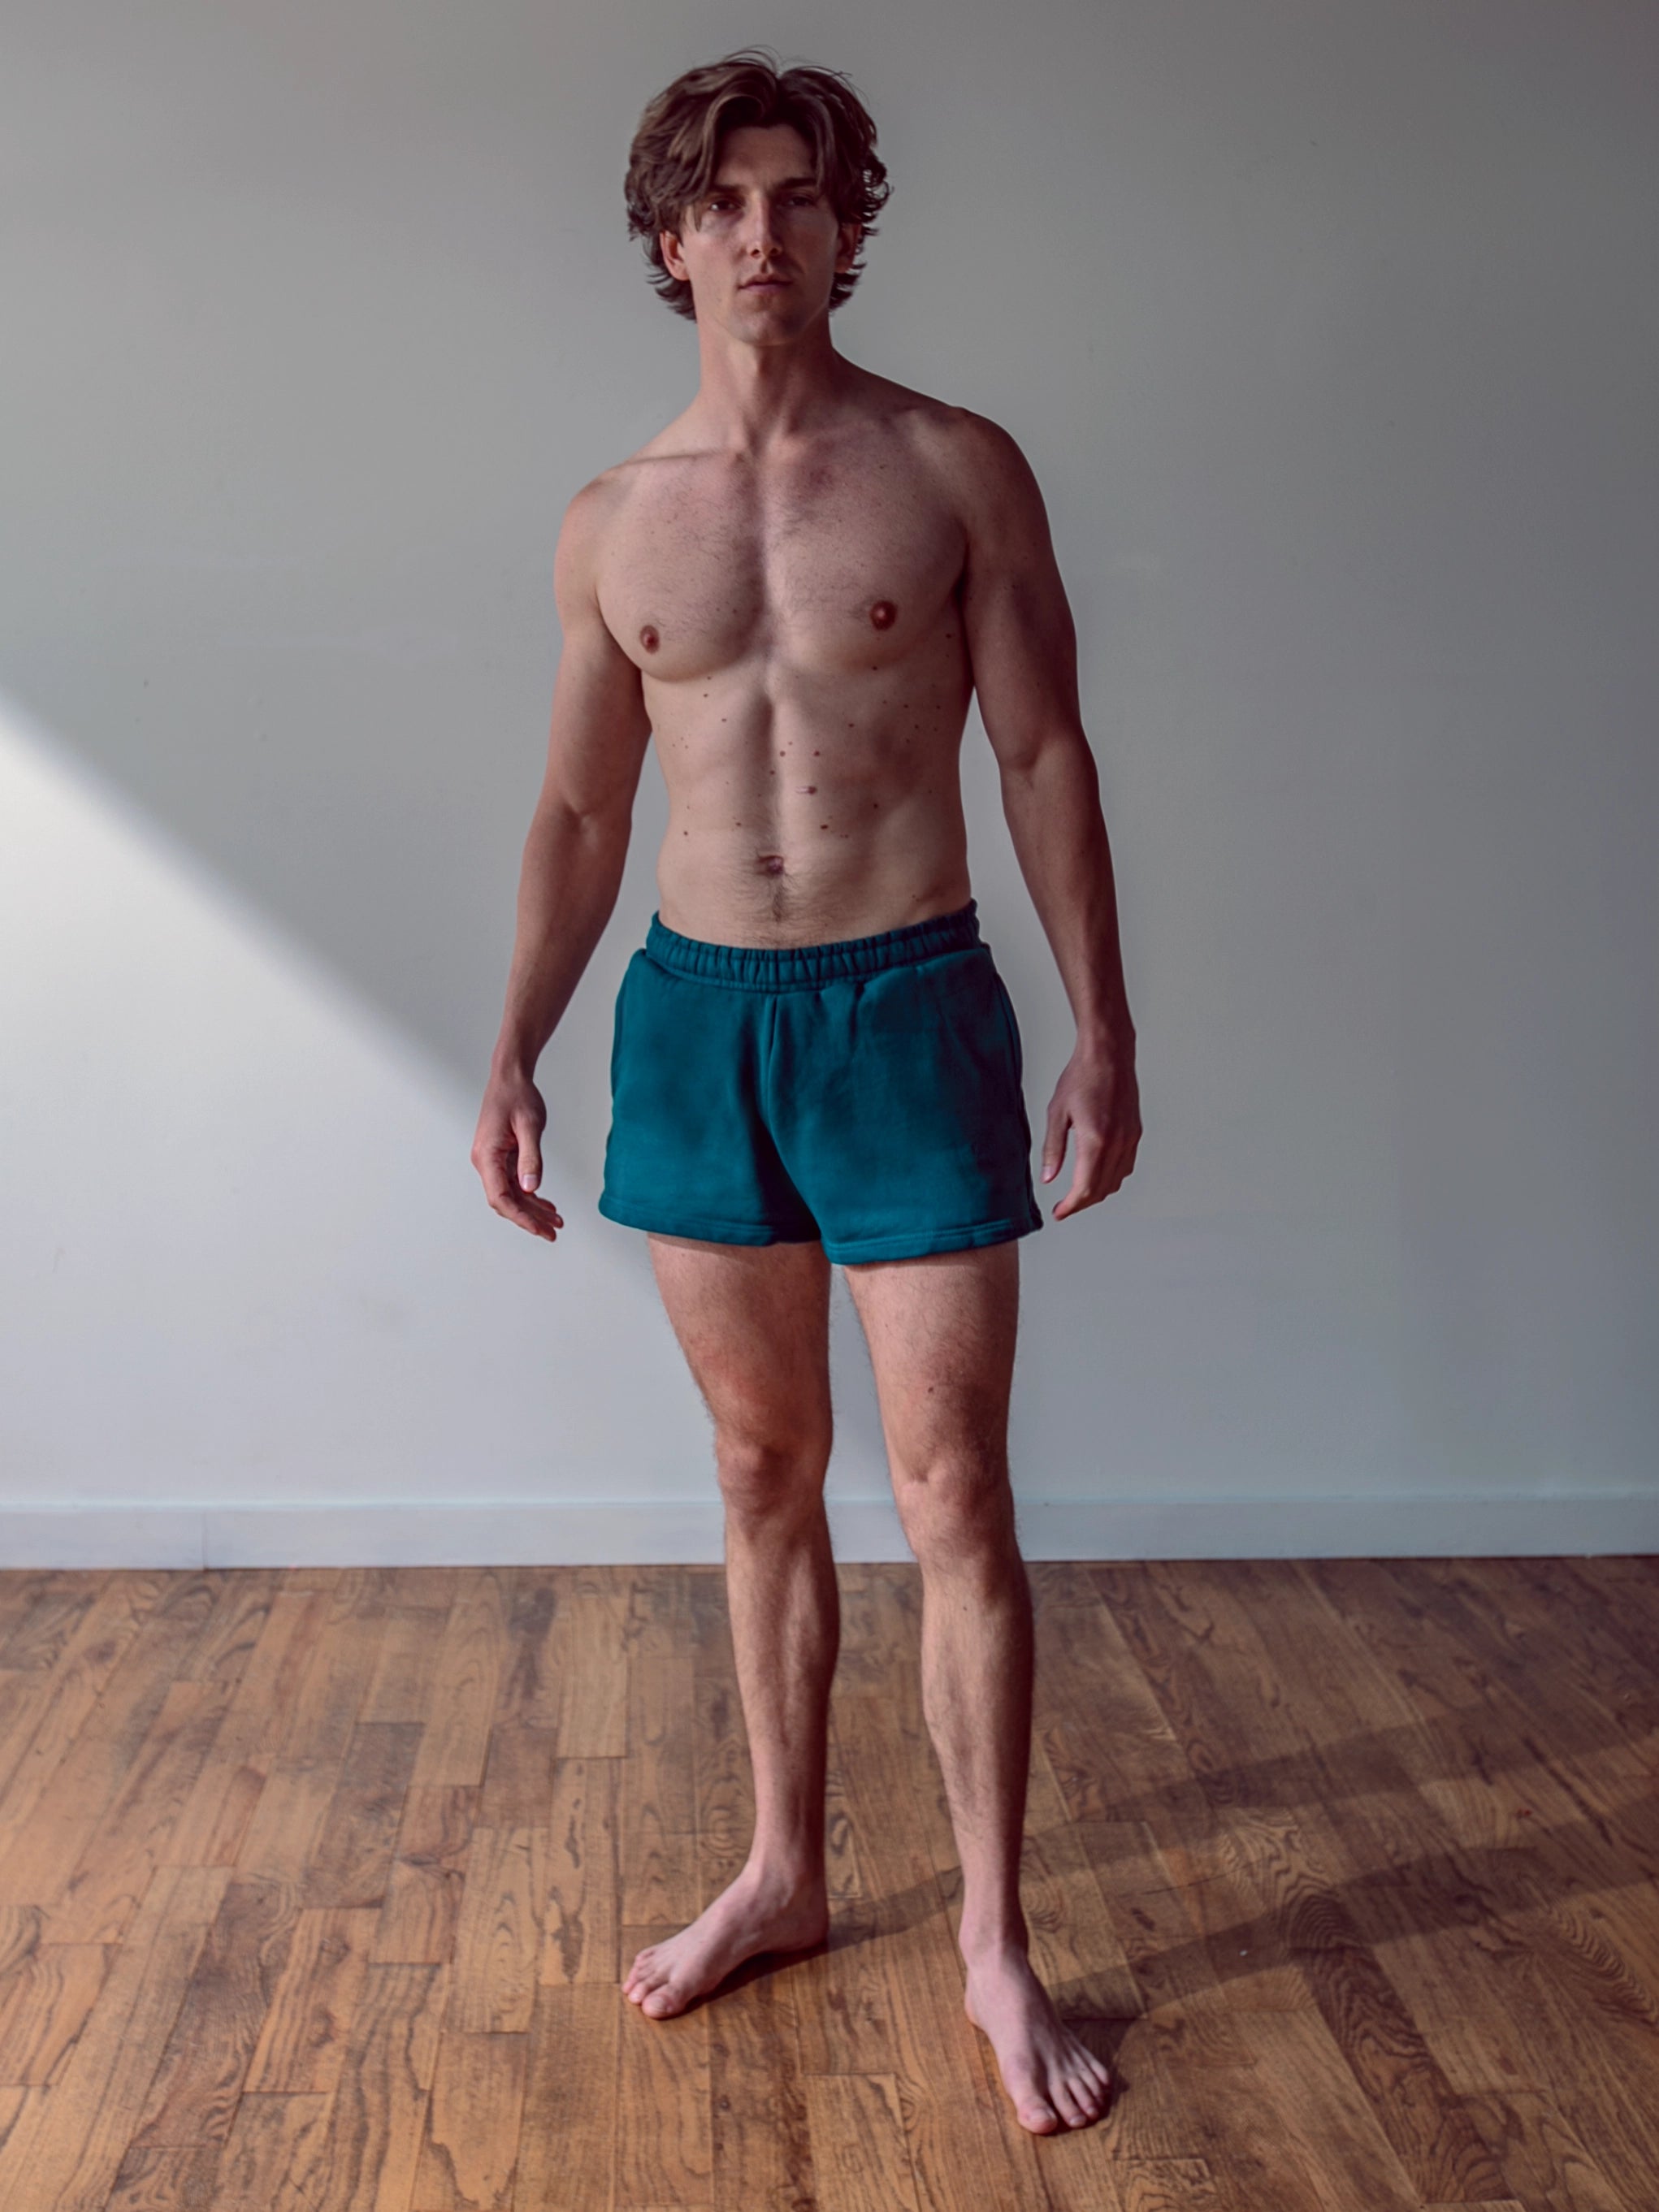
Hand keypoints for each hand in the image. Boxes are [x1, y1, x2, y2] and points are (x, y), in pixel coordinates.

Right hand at [471, 1073, 564, 1242]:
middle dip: (529, 1219)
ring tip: (555, 1221)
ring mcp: (492, 1160)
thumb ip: (530, 1158)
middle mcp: (485, 1161)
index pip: (500, 1197)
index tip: (539, 1229)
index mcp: (487, 1156)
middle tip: (553, 1232)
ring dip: (532, 1209)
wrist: (510, 1077)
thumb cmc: (517, 1096)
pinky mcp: (501, 1157)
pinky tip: (546, 1204)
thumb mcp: (529, 1126)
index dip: (520, 1217)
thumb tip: (531, 1189)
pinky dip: (531, 1195)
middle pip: (506, 1201)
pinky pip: (515, 1183)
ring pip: (512, 1194)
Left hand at [1041, 1037, 1140, 1219]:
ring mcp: (1130, 1139)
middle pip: (1102, 1190)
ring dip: (1097, 1193)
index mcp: (1096, 1140)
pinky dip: (1111, 1178)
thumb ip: (1054, 1149)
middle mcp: (1118, 1144)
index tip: (1059, 1213)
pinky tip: (1097, 1174)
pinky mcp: (1136, 1133)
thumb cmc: (1081, 1077)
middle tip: (1064, 1206)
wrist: (1108, 1055)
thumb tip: (1049, 1178)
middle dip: (1082, 1203)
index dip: (1071, 1206)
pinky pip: (1126, 1167)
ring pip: (1116, 1181)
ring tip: (1078, 1193)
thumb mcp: (1057, 1113)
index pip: (1085, 1188)